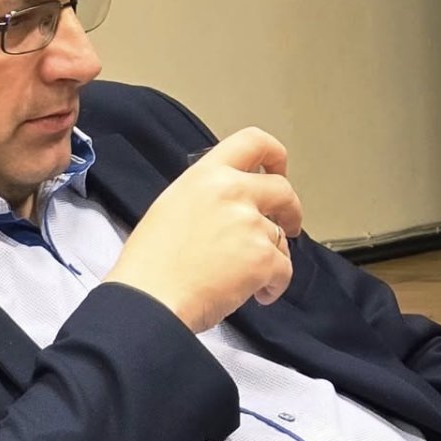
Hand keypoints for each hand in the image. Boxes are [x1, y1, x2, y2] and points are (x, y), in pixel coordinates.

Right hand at [103, 127, 302, 333]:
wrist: (150, 299)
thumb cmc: (151, 264)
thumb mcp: (171, 206)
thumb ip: (208, 195)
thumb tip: (232, 204)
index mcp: (207, 176)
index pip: (253, 141)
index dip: (275, 155)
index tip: (278, 171)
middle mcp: (233, 193)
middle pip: (283, 190)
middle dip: (290, 210)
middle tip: (287, 225)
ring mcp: (251, 224)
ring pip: (281, 238)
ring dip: (271, 258)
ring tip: (244, 277)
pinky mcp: (263, 258)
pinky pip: (285, 270)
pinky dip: (274, 285)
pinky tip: (256, 293)